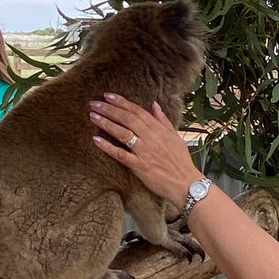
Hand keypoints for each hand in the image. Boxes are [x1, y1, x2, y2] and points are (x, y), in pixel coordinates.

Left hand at [89, 93, 201, 208]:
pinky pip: (120, 154)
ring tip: (93, 116)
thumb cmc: (181, 160)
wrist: (186, 182)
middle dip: (109, 109)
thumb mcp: (175, 136)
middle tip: (94, 103)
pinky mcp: (139, 166)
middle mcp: (150, 137)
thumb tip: (154, 105)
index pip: (137, 111)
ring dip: (106, 123)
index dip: (121, 102)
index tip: (108, 96)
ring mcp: (144, 151)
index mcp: (159, 129)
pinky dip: (108, 147)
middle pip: (127, 119)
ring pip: (122, 133)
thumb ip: (163, 120)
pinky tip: (96, 140)